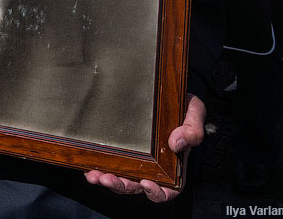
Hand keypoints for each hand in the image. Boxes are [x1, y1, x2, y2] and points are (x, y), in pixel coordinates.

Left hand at [83, 93, 205, 201]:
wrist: (165, 90)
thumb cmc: (183, 106)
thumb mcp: (194, 113)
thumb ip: (192, 130)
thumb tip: (176, 144)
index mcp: (175, 166)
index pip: (169, 189)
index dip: (157, 191)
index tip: (146, 182)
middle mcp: (154, 167)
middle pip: (138, 186)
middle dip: (122, 186)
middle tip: (107, 178)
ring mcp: (137, 160)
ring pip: (121, 179)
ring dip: (107, 180)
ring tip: (94, 175)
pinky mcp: (122, 149)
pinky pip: (109, 163)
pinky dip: (98, 167)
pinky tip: (88, 165)